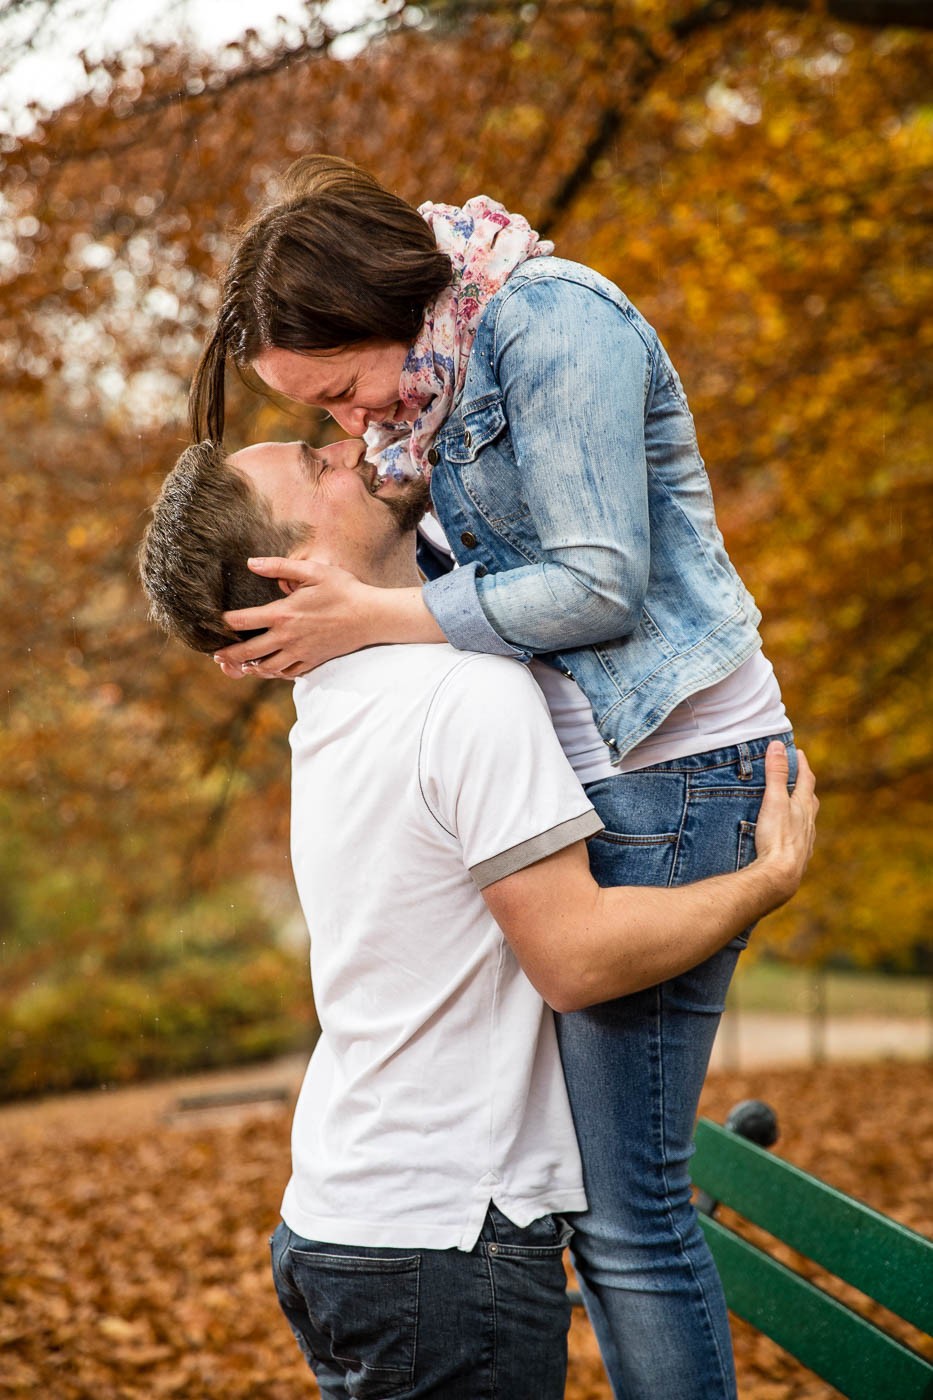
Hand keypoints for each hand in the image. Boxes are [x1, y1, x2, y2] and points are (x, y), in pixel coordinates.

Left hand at [212, 557, 376, 679]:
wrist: (370, 616)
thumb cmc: (343, 590)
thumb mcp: (312, 571)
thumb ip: (279, 567)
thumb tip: (250, 563)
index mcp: (283, 613)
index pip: (243, 621)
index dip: (225, 622)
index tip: (216, 621)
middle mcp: (287, 637)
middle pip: (248, 652)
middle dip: (229, 655)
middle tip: (217, 655)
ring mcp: (300, 652)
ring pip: (266, 667)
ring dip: (250, 667)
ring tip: (239, 665)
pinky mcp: (312, 661)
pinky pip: (287, 674)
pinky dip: (274, 674)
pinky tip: (268, 669)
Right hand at [753, 742, 817, 903]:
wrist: (780, 877)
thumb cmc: (777, 838)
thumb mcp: (774, 801)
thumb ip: (776, 774)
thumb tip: (778, 746)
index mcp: (803, 806)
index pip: (806, 779)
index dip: (802, 764)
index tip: (798, 752)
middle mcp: (808, 823)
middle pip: (810, 799)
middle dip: (804, 785)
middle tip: (799, 776)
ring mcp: (805, 841)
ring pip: (808, 820)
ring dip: (802, 810)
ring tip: (795, 806)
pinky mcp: (798, 857)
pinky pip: (801, 839)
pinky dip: (797, 831)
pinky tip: (792, 837)